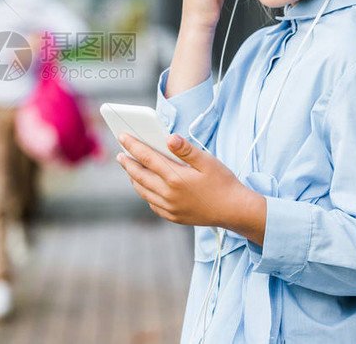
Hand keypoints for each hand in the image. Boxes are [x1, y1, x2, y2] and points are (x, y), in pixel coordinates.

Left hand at [115, 132, 265, 244]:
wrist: (235, 211)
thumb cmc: (223, 182)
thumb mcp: (207, 161)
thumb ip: (186, 149)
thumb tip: (169, 137)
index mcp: (175, 178)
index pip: (146, 157)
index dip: (132, 145)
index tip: (122, 137)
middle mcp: (168, 194)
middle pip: (139, 175)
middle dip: (127, 163)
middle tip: (120, 155)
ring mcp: (170, 208)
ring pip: (143, 191)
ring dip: (134, 178)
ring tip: (130, 169)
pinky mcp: (173, 217)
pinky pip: (152, 204)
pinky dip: (145, 193)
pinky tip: (146, 187)